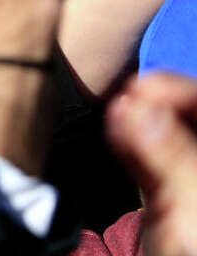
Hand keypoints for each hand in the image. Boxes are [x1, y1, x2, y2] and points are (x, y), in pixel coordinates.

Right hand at [107, 72, 196, 255]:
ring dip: (141, 118)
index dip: (180, 92)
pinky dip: (133, 141)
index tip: (140, 88)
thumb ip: (167, 159)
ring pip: (170, 134)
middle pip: (189, 119)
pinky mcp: (172, 197)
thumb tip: (136, 107)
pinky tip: (117, 127)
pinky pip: (153, 157)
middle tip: (124, 97)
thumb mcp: (187, 216)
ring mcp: (191, 182)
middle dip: (158, 102)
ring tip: (116, 110)